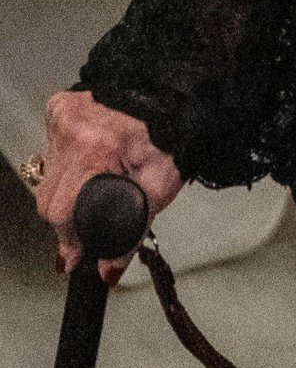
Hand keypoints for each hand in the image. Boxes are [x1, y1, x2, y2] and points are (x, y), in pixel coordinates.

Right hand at [39, 90, 182, 281]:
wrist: (175, 96)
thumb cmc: (172, 136)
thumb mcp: (160, 188)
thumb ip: (132, 233)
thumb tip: (107, 271)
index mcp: (97, 148)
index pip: (61, 211)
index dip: (70, 240)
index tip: (76, 256)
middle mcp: (74, 128)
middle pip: (50, 197)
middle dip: (68, 220)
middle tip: (89, 225)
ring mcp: (65, 115)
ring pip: (49, 175)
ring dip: (66, 190)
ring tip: (96, 185)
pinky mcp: (61, 108)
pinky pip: (52, 150)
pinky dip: (66, 163)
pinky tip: (88, 162)